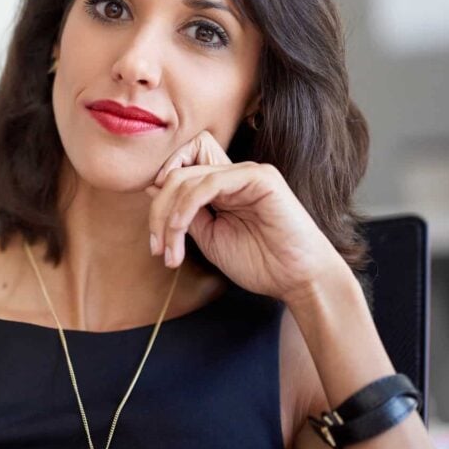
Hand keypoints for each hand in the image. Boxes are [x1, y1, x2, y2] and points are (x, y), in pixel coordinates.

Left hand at [144, 130, 348, 301]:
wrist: (296, 280)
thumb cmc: (259, 262)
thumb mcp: (207, 237)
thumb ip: (184, 213)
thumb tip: (152, 188)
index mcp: (220, 186)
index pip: (178, 169)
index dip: (158, 194)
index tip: (154, 235)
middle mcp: (231, 174)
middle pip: (175, 175)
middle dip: (157, 213)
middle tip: (157, 249)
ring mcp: (246, 172)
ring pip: (186, 178)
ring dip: (168, 218)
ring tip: (169, 252)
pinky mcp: (259, 177)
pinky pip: (208, 183)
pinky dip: (185, 208)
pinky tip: (180, 232)